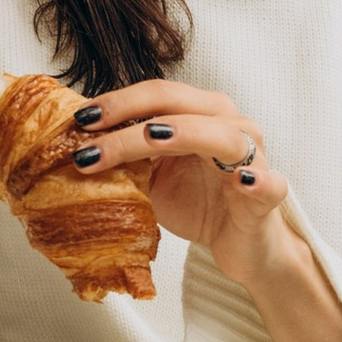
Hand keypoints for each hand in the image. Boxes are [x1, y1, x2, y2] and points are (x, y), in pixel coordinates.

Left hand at [65, 78, 292, 285]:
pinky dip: (256, 180)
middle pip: (180, 105)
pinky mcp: (269, 194)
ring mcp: (254, 156)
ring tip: (148, 140)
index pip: (157, 95)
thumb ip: (127, 160)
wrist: (242, 246)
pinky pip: (266, 183)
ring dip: (178, 135)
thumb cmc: (201, 205)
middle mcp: (230, 124)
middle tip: (89, 130)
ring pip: (218, 134)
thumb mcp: (154, 179)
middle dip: (131, 114)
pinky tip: (242, 181)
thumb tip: (73, 149)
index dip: (118, 102)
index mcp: (201, 114)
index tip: (78, 119)